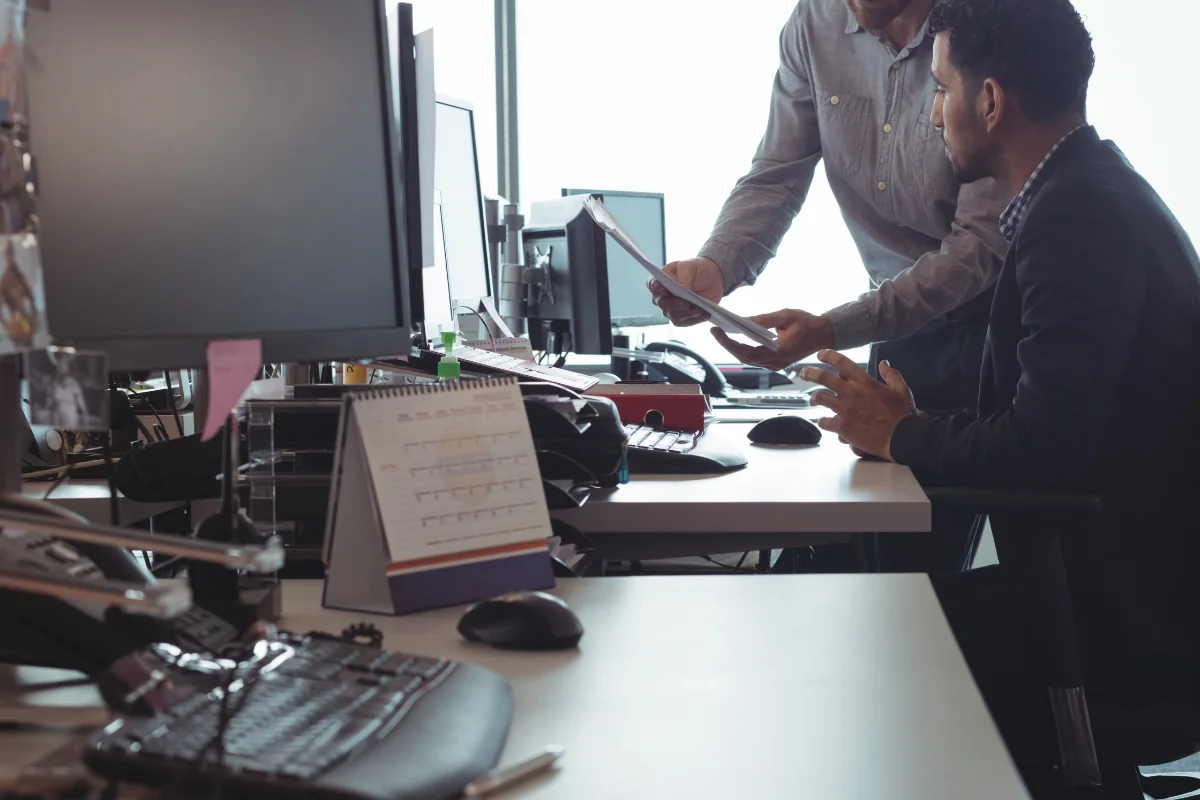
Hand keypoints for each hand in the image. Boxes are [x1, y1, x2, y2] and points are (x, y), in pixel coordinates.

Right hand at [648, 257, 724, 326]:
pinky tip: (704, 313)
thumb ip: (683, 275)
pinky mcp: (682, 317)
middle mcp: (662, 296)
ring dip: (687, 313)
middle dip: (674, 304)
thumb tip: (681, 287)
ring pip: (674, 315)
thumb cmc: (697, 269)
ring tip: (699, 308)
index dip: (656, 288)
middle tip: (686, 303)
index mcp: (661, 279)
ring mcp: (671, 308)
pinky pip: (685, 322)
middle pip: (662, 303)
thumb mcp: (690, 266)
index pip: (652, 284)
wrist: (712, 278)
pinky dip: (695, 319)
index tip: (664, 290)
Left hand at [709, 309, 834, 370]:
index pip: (748, 352)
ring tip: (722, 334)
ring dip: (734, 348)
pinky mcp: (776, 364)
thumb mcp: (785, 315)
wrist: (824, 334)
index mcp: (779, 352)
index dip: (729, 344)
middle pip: (745, 358)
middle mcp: (776, 362)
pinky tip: (736, 339)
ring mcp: (776, 365)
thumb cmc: (807, 323)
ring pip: (749, 360)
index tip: (717, 332)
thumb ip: (764, 319)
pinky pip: (755, 359)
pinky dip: (744, 350)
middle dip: (727, 345)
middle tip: (715, 331)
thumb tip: (742, 320)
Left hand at [801, 351, 916, 460]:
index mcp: (864, 382)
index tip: (820, 354)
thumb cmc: (902, 414)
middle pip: (823, 377)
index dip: (828, 356)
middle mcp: (851, 392)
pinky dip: (823, 422)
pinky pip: (825, 422)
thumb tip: (884, 363)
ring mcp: (845, 409)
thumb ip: (891, 375)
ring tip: (813, 400)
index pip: (841, 362)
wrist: (901, 437)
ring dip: (814, 398)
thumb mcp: (901, 390)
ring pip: (820, 398)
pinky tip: (824, 422)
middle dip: (810, 373)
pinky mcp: (842, 426)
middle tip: (804, 373)